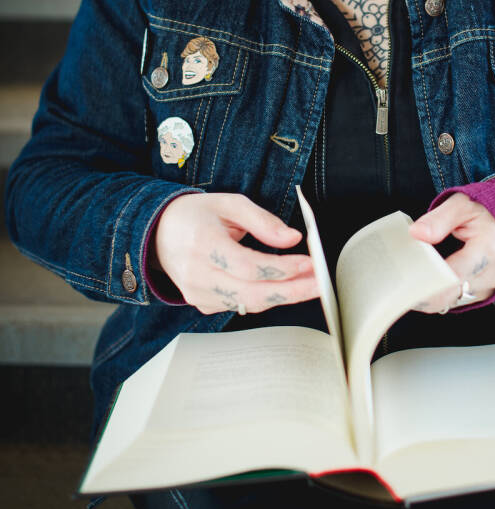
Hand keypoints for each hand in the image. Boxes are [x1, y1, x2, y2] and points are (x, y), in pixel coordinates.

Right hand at [153, 193, 318, 314]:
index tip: (309, 263)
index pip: (248, 266)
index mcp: (202, 244)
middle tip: (320, 284)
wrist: (159, 233)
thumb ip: (262, 220)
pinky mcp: (203, 303)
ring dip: (283, 295)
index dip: (282, 268)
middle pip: (251, 294)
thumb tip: (293, 238)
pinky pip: (241, 305)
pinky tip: (285, 286)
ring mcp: (198, 293)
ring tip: (310, 283)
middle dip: (292, 291)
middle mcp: (198, 274)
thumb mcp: (230, 203)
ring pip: (249, 304)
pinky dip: (265, 297)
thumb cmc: (196, 215)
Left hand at [408, 194, 494, 313]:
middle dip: (422, 290)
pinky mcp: (482, 295)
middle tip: (399, 281)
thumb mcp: (463, 204)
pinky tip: (425, 280)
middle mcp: (493, 274)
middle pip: (449, 294)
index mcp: (490, 249)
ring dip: (428, 293)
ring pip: (449, 301)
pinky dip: (437, 293)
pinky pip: (453, 301)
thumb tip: (416, 233)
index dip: (427, 282)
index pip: (453, 276)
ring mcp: (488, 288)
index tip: (405, 281)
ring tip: (411, 276)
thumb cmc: (485, 213)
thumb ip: (439, 219)